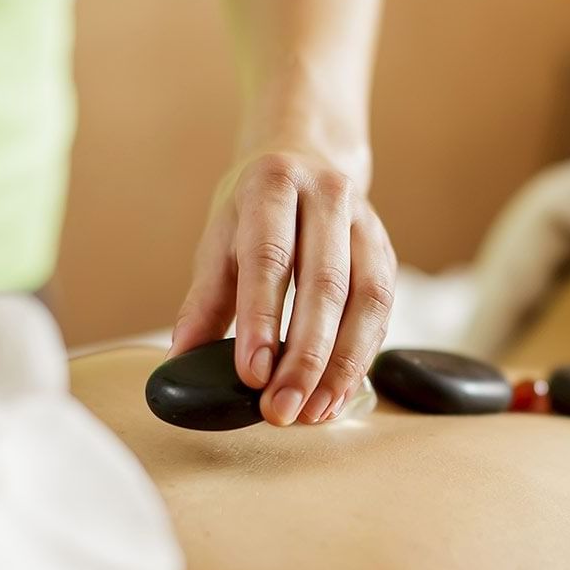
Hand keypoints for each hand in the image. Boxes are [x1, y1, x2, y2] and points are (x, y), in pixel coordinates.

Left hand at [171, 150, 396, 425]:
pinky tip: (337, 394)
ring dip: (342, 365)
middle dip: (306, 356)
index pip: (270, 258)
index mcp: (273, 186)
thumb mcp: (219, 241)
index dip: (261, 320)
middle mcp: (327, 197)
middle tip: (283, 409)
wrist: (307, 159)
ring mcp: (366, 223)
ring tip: (315, 411)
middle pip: (325, 284)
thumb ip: (204, 301)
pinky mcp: (388, 252)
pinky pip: (383, 313)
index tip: (252, 375)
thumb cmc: (255, 212)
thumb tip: (182, 361)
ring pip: (367, 300)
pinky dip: (361, 359)